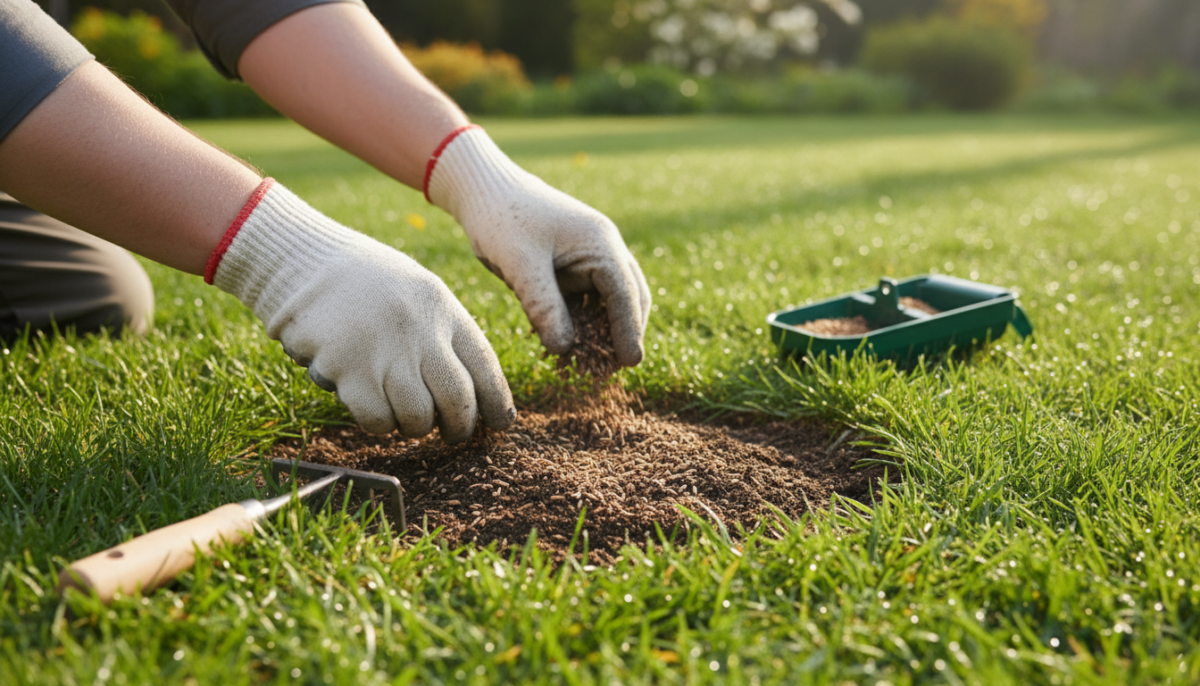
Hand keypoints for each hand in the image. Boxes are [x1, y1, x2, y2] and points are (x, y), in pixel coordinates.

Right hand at [208, 180, 514, 441]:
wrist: (303, 259)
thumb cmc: (363, 281)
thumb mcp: (417, 291)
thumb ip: (443, 332)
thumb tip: (473, 389)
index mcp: (442, 308)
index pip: (484, 365)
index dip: (497, 401)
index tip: (501, 423)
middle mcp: (420, 331)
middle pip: (457, 399)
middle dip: (460, 427)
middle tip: (453, 434)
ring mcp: (384, 351)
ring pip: (418, 417)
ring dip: (415, 427)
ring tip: (407, 418)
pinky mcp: (348, 369)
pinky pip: (377, 419)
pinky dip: (379, 424)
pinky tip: (373, 410)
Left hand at [426, 127, 651, 365]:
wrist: (482, 188)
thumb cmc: (500, 218)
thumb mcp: (520, 265)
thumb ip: (543, 306)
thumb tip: (565, 349)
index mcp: (600, 243)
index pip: (624, 294)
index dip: (629, 331)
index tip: (630, 363)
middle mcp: (604, 247)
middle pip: (629, 297)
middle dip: (624, 332)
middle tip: (615, 370)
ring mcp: (590, 254)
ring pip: (610, 300)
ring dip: (604, 329)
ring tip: (592, 363)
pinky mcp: (574, 263)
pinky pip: (587, 298)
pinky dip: (583, 321)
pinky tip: (568, 344)